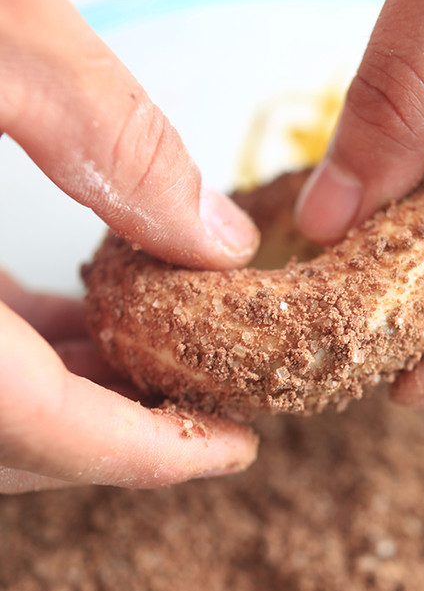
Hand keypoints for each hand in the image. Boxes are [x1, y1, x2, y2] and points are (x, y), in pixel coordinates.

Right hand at [0, 0, 258, 491]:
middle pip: (15, 444)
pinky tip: (80, 313)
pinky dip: (20, 356)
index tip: (235, 447)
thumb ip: (109, 136)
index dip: (153, 454)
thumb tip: (217, 241)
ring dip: (75, 397)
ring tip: (164, 353)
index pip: (44, 431)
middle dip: (122, 432)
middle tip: (212, 396)